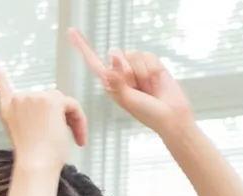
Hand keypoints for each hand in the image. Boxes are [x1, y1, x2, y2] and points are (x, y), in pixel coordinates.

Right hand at [0, 37, 84, 169]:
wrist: (36, 167)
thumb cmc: (36, 160)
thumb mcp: (28, 134)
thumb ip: (34, 116)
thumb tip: (56, 112)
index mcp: (7, 107)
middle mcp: (17, 99)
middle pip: (48, 98)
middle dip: (61, 117)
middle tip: (72, 139)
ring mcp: (32, 97)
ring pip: (62, 103)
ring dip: (73, 121)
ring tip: (74, 141)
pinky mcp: (49, 100)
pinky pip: (73, 105)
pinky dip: (80, 122)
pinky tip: (78, 138)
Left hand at [69, 29, 193, 132]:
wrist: (171, 117)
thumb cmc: (148, 114)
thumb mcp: (126, 99)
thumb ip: (116, 79)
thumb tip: (115, 57)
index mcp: (111, 82)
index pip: (94, 62)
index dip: (82, 47)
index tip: (71, 32)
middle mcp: (122, 72)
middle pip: (115, 53)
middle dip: (126, 70)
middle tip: (137, 88)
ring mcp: (137, 68)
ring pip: (132, 53)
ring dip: (141, 72)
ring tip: (149, 87)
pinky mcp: (152, 64)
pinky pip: (148, 56)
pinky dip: (152, 69)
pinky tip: (157, 81)